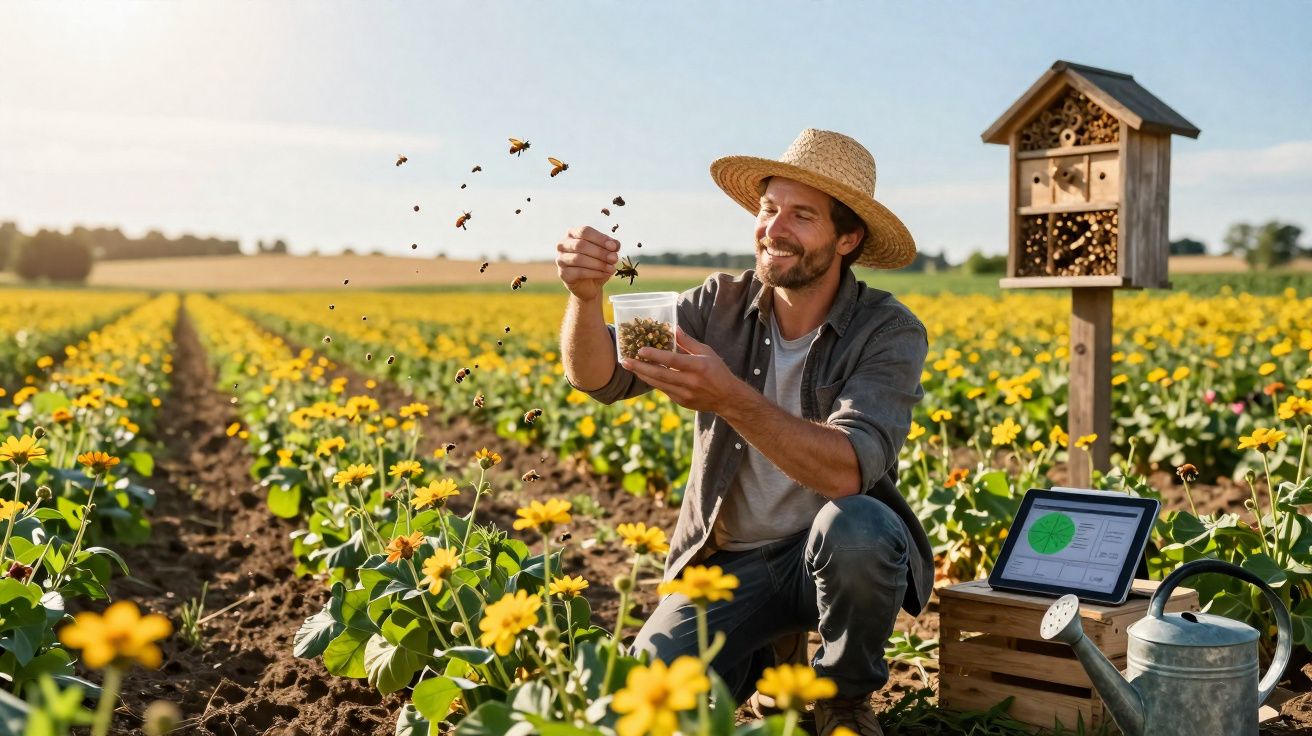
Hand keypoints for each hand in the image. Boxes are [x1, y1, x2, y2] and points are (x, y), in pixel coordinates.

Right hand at [555, 226, 618, 300]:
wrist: (589, 284)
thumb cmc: (596, 263)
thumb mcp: (606, 252)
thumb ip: (611, 246)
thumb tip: (615, 245)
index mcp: (572, 233)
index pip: (585, 231)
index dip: (600, 238)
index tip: (614, 247)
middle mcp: (563, 244)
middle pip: (581, 245)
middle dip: (600, 252)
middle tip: (614, 259)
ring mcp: (561, 259)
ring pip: (579, 259)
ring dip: (598, 263)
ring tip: (611, 268)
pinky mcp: (563, 274)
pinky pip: (578, 272)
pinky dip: (593, 273)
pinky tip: (603, 274)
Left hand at [620, 327, 748, 413]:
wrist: (727, 398)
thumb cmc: (717, 371)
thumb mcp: (706, 352)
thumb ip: (688, 342)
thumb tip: (673, 328)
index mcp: (698, 367)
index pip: (672, 360)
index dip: (655, 355)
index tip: (640, 350)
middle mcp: (690, 382)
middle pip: (660, 374)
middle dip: (640, 367)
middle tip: (625, 360)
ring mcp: (685, 394)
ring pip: (658, 384)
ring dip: (642, 375)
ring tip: (629, 366)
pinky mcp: (681, 402)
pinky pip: (663, 390)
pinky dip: (653, 381)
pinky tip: (643, 373)